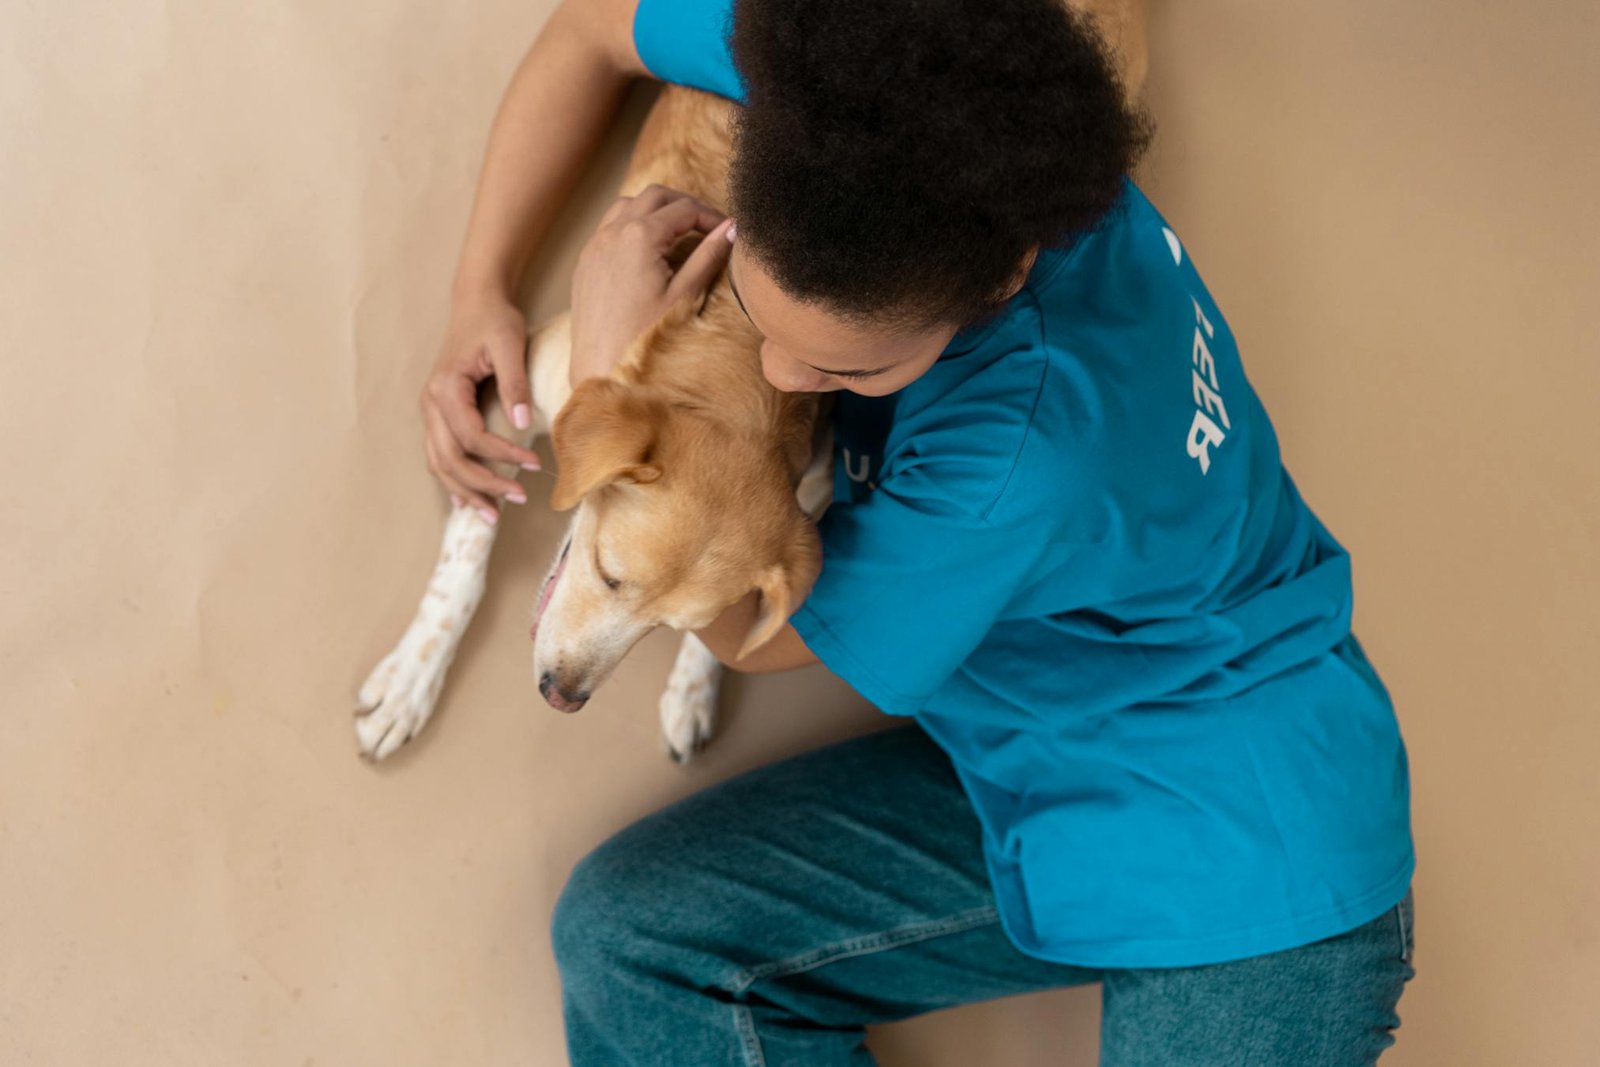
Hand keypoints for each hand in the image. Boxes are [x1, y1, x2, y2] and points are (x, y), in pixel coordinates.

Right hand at [421, 292, 543, 522]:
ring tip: (493, 515)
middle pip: (450, 458)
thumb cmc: (494, 321)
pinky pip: (438, 455)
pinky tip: (467, 501)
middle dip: (482, 484)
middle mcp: (430, 403)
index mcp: (446, 388)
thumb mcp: (509, 345)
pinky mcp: (437, 415)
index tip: (535, 466)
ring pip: (439, 463)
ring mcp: (430, 411)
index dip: (502, 455)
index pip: (471, 436)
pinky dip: (452, 480)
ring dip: (465, 491)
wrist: (475, 303)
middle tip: (517, 499)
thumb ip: (514, 383)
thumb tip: (522, 424)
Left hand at [569, 184, 735, 384]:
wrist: (601, 370)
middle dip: (684, 204)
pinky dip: (632, 225)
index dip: (711, 216)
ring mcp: (594, 246)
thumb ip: (709, 256)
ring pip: (628, 205)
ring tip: (678, 234)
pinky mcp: (585, 263)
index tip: (728, 231)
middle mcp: (612, 233)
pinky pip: (609, 227)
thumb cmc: (644, 339)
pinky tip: (648, 251)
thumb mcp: (685, 296)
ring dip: (655, 210)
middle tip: (707, 225)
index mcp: (639, 237)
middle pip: (655, 195)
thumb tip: (733, 228)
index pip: (685, 209)